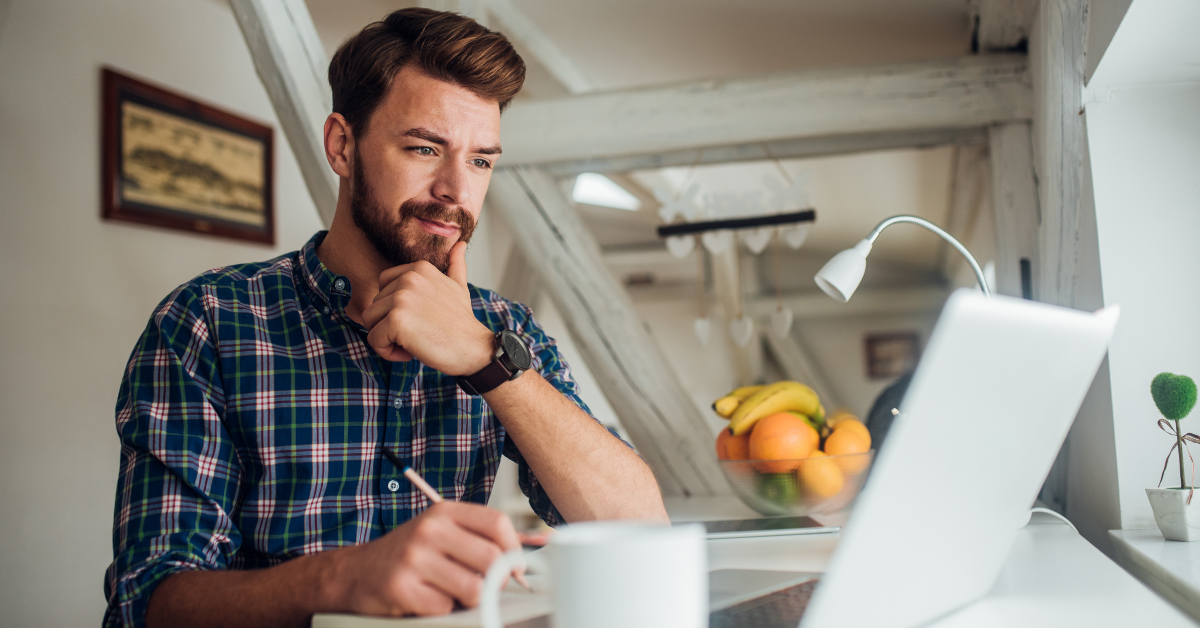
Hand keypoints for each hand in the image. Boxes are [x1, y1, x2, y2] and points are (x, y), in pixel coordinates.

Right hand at [336, 501, 521, 616]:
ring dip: (469, 599)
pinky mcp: (402, 588)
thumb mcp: (441, 533)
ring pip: (474, 588)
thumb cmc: (408, 554)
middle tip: (486, 586)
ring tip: (452, 592)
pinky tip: (427, 599)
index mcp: (444, 512)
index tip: (516, 566)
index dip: (515, 548)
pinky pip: (446, 608)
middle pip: (492, 558)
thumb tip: (533, 549)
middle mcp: (429, 530)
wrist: (356, 573)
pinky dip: (442, 610)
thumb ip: (480, 538)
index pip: (498, 523)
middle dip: (497, 580)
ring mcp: (414, 559)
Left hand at [362, 241, 493, 374]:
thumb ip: (455, 265)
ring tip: (413, 342)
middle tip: (417, 334)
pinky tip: (410, 352)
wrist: (473, 348)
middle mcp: (409, 279)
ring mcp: (402, 298)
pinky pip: (373, 339)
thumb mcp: (458, 287)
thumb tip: (460, 244)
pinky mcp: (397, 320)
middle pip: (374, 305)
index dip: (393, 308)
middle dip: (389, 325)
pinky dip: (387, 351)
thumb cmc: (461, 322)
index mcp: (419, 268)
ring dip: (386, 338)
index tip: (417, 319)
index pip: (382, 286)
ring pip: (370, 322)